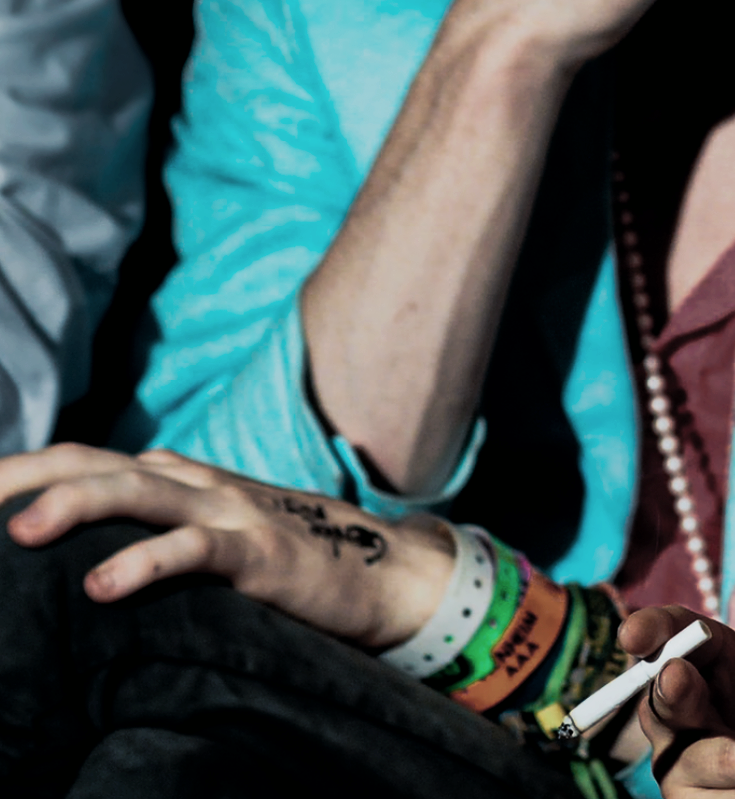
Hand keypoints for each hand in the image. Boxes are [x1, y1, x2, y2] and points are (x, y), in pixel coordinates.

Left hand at [0, 444, 453, 649]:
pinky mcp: (262, 551)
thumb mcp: (209, 534)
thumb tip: (78, 528)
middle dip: (30, 477)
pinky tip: (103, 586)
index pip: (84, 460)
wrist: (386, 571)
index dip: (24, 469)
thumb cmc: (286, 559)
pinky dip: (146, 564)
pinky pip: (196, 552)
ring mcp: (231, 512)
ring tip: (24, 530)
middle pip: (98, 465)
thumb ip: (155, 523)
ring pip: (142, 494)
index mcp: (178, 478)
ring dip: (79, 505)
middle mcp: (196, 484)